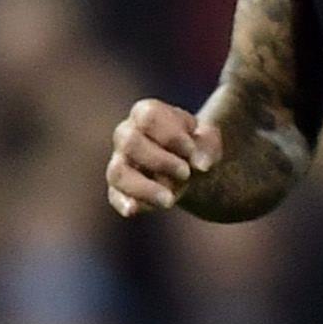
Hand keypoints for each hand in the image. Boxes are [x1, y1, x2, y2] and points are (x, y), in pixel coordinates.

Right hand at [107, 98, 221, 214]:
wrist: (191, 169)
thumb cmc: (195, 147)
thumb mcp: (208, 142)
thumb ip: (207, 148)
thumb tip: (201, 165)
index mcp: (146, 114)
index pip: (149, 116)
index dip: (171, 135)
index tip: (192, 150)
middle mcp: (126, 134)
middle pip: (130, 141)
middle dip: (160, 160)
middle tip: (186, 173)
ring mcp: (120, 162)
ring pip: (118, 172)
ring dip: (145, 187)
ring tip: (170, 201)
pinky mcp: (119, 188)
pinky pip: (114, 195)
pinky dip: (123, 203)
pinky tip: (133, 210)